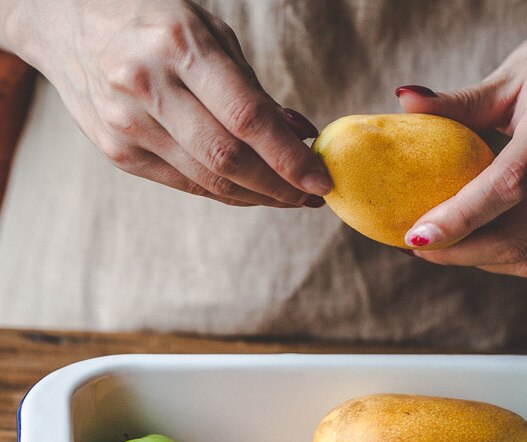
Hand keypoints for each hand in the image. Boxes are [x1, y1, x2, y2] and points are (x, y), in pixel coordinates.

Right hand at [2, 0, 330, 205]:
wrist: (60, 16)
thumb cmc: (151, 18)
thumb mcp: (208, 30)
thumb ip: (253, 88)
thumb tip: (301, 136)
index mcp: (178, 44)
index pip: (247, 119)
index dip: (289, 158)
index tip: (322, 179)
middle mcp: (146, 85)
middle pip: (228, 160)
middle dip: (279, 187)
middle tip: (311, 195)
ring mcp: (126, 124)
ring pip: (208, 181)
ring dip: (258, 196)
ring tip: (289, 195)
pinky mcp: (116, 151)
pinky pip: (186, 185)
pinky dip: (226, 192)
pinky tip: (251, 190)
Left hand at [395, 0, 526, 276]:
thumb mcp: (512, 73)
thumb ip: (459, 101)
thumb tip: (403, 103)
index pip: (507, 186)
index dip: (459, 219)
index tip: (415, 237)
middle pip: (517, 238)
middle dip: (460, 253)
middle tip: (419, 246)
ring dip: (484, 263)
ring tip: (448, 247)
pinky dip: (513, 255)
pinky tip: (486, 241)